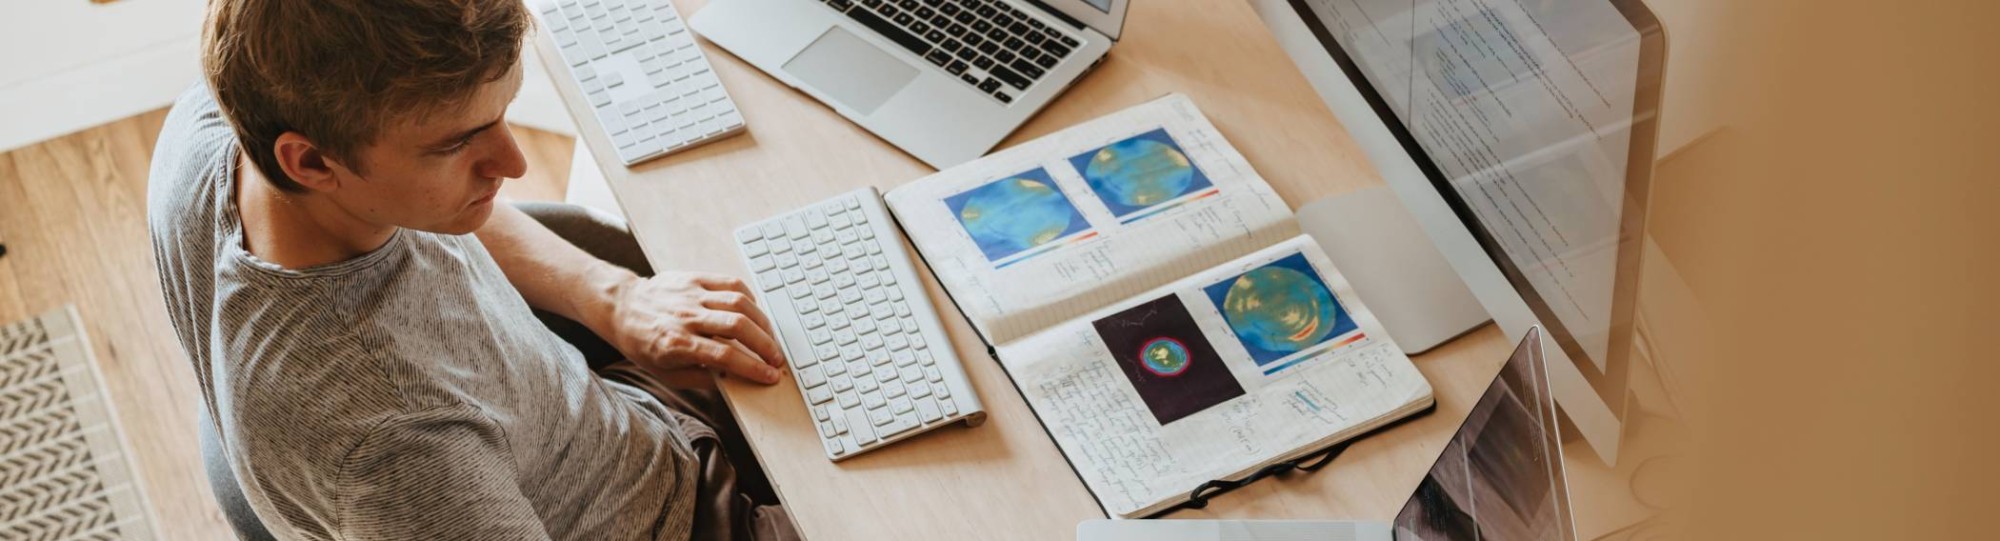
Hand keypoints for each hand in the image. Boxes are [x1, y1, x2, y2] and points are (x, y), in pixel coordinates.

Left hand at [602, 271, 786, 383]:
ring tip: (770, 338)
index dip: (753, 368)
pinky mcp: (695, 279)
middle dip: (765, 345)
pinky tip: (755, 313)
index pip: (726, 356)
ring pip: (739, 303)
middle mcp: (686, 318)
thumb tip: (734, 378)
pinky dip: (749, 298)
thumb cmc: (643, 343)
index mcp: (677, 344)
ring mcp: (691, 295)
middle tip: (777, 358)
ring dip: (762, 322)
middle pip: (738, 327)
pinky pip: (731, 284)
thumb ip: (701, 378)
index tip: (770, 376)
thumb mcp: (666, 373)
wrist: (621, 308)